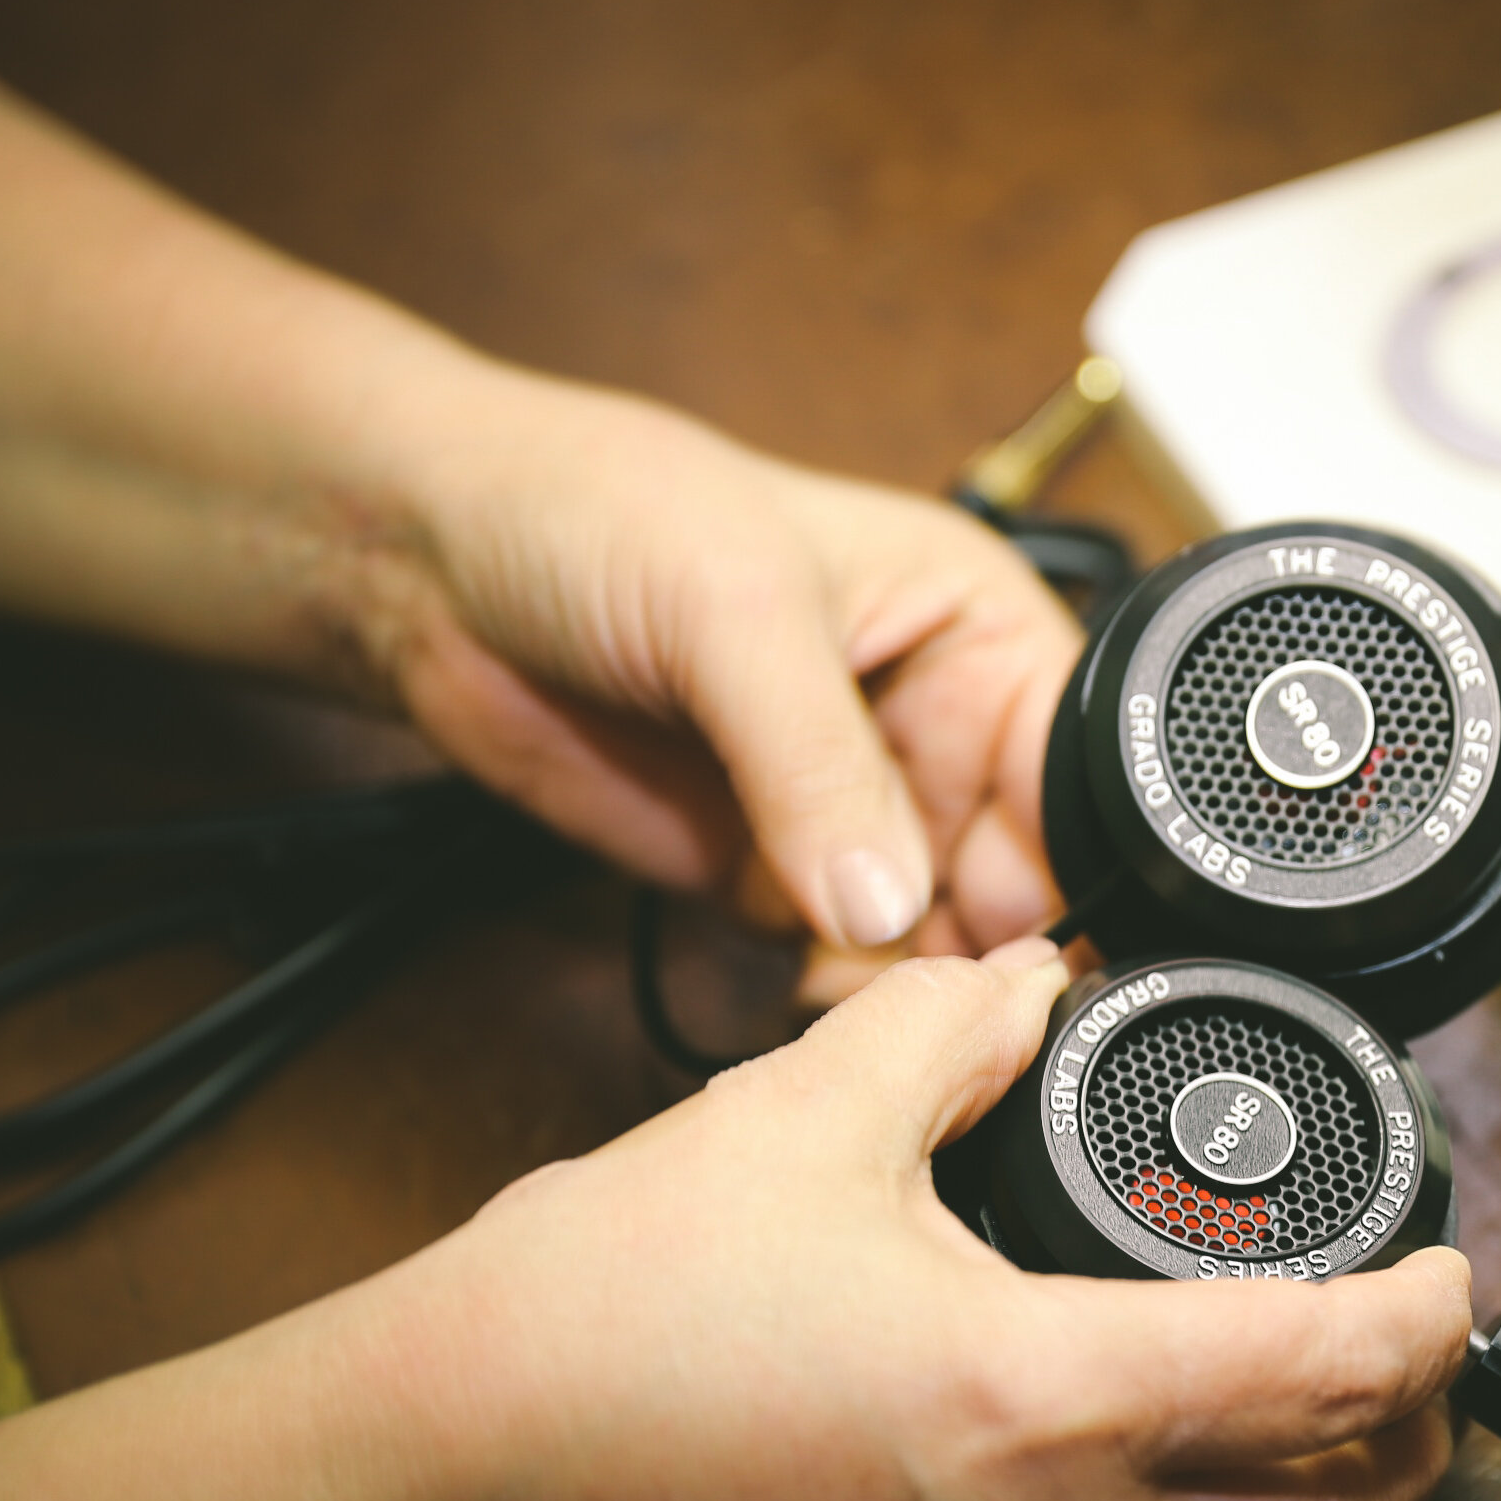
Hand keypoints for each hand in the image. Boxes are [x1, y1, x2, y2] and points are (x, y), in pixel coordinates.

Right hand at [360, 937, 1472, 1500]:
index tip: (1447, 1264)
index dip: (1427, 1313)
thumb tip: (1026, 981)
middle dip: (1412, 1432)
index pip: (1327, 1371)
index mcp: (1040, 1402)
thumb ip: (947, 1028)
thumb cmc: (594, 1327)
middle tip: (1418, 1346)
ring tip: (1329, 1431)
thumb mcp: (796, 1119)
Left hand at [366, 377, 1082, 957]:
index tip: (1036, 936)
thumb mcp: (736, 612)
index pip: (1073, 767)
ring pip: (933, 937)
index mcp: (972, 626)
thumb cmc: (595, 509)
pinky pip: (841, 964)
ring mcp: (851, 809)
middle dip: (987, 939)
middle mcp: (930, 723)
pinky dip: (834, 991)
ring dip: (905, 976)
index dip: (1070, 855)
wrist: (427, 565)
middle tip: (934, 971)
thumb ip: (818, 764)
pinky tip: (803, 975)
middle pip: (1018, 874)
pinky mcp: (772, 875)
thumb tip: (887, 905)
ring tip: (851, 967)